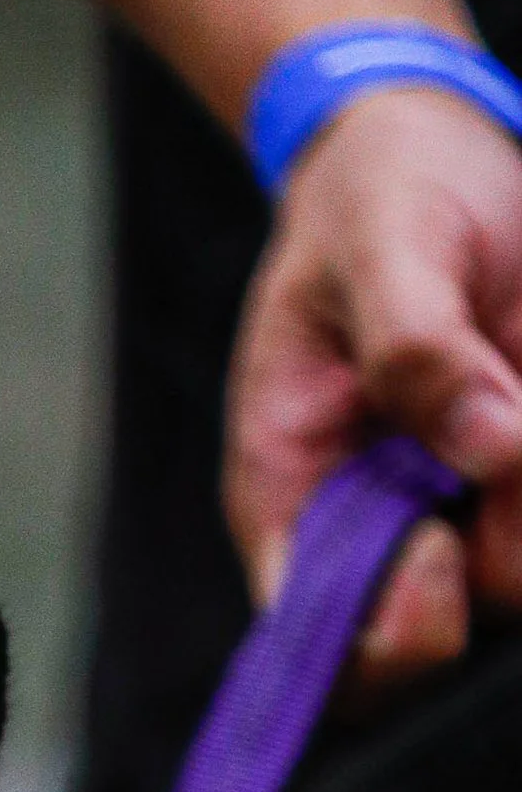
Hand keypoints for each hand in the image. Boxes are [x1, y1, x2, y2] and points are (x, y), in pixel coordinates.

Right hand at [227, 82, 521, 671]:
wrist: (426, 148)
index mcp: (293, 498)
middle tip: (510, 419)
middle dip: (495, 546)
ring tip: (516, 361)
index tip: (438, 544)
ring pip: (511, 571)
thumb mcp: (384, 245)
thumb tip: (491, 447)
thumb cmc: (377, 194)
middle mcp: (370, 529)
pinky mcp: (505, 487)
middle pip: (435, 634)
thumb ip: (419, 351)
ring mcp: (446, 513)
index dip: (391, 625)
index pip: (327, 643)